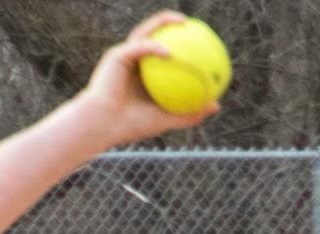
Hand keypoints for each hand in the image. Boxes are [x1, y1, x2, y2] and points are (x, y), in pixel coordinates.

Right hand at [71, 12, 220, 148]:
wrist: (103, 126)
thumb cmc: (131, 125)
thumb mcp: (167, 119)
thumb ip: (190, 112)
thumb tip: (216, 105)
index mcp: (143, 74)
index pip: (163, 52)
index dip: (180, 44)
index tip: (199, 43)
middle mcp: (133, 62)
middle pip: (153, 35)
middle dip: (171, 24)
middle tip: (192, 25)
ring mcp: (124, 56)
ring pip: (144, 32)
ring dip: (162, 22)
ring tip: (182, 22)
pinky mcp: (116, 56)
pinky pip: (138, 47)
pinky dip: (153, 48)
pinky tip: (168, 52)